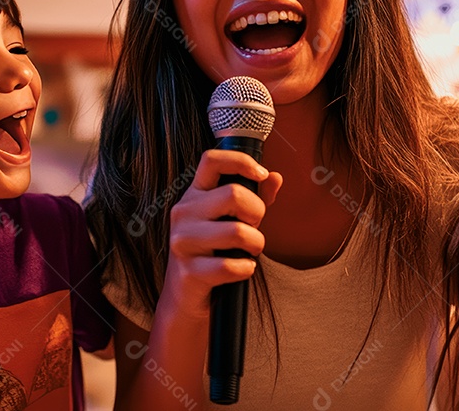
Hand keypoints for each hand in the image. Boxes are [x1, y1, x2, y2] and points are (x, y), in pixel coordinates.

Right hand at [159, 149, 282, 319]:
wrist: (186, 296)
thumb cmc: (213, 252)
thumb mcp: (232, 220)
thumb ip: (255, 197)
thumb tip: (275, 177)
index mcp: (194, 195)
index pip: (212, 160)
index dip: (241, 161)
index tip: (260, 174)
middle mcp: (184, 213)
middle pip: (234, 195)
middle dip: (257, 213)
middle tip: (254, 227)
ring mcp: (183, 242)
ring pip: (237, 232)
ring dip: (255, 244)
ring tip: (249, 250)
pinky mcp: (190, 271)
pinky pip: (231, 266)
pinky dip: (246, 269)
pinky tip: (241, 269)